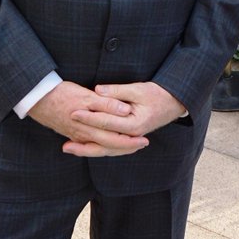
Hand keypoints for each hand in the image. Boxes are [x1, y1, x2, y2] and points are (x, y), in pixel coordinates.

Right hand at [29, 81, 149, 157]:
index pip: (114, 139)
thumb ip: (106, 103)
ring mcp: (77, 136)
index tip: (144, 139)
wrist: (38, 98)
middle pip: (110, 146)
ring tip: (130, 147)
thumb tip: (125, 110)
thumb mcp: (86, 95)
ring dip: (115, 148)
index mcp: (89, 127)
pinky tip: (107, 146)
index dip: (130, 140)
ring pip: (100, 147)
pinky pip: (90, 145)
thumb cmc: (62, 94)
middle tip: (143, 144)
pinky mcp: (72, 134)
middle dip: (127, 146)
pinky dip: (101, 147)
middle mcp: (84, 135)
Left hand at [71, 82, 186, 140]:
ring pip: (105, 149)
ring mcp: (130, 140)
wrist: (174, 103)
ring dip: (86, 149)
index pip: (106, 122)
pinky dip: (96, 148)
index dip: (88, 117)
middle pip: (103, 142)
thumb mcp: (138, 89)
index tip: (73, 112)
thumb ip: (117, 92)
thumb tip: (97, 91)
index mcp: (134, 124)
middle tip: (64, 133)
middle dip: (82, 138)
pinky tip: (82, 147)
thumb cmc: (157, 94)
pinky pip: (110, 147)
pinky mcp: (128, 140)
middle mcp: (132, 136)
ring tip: (67, 147)